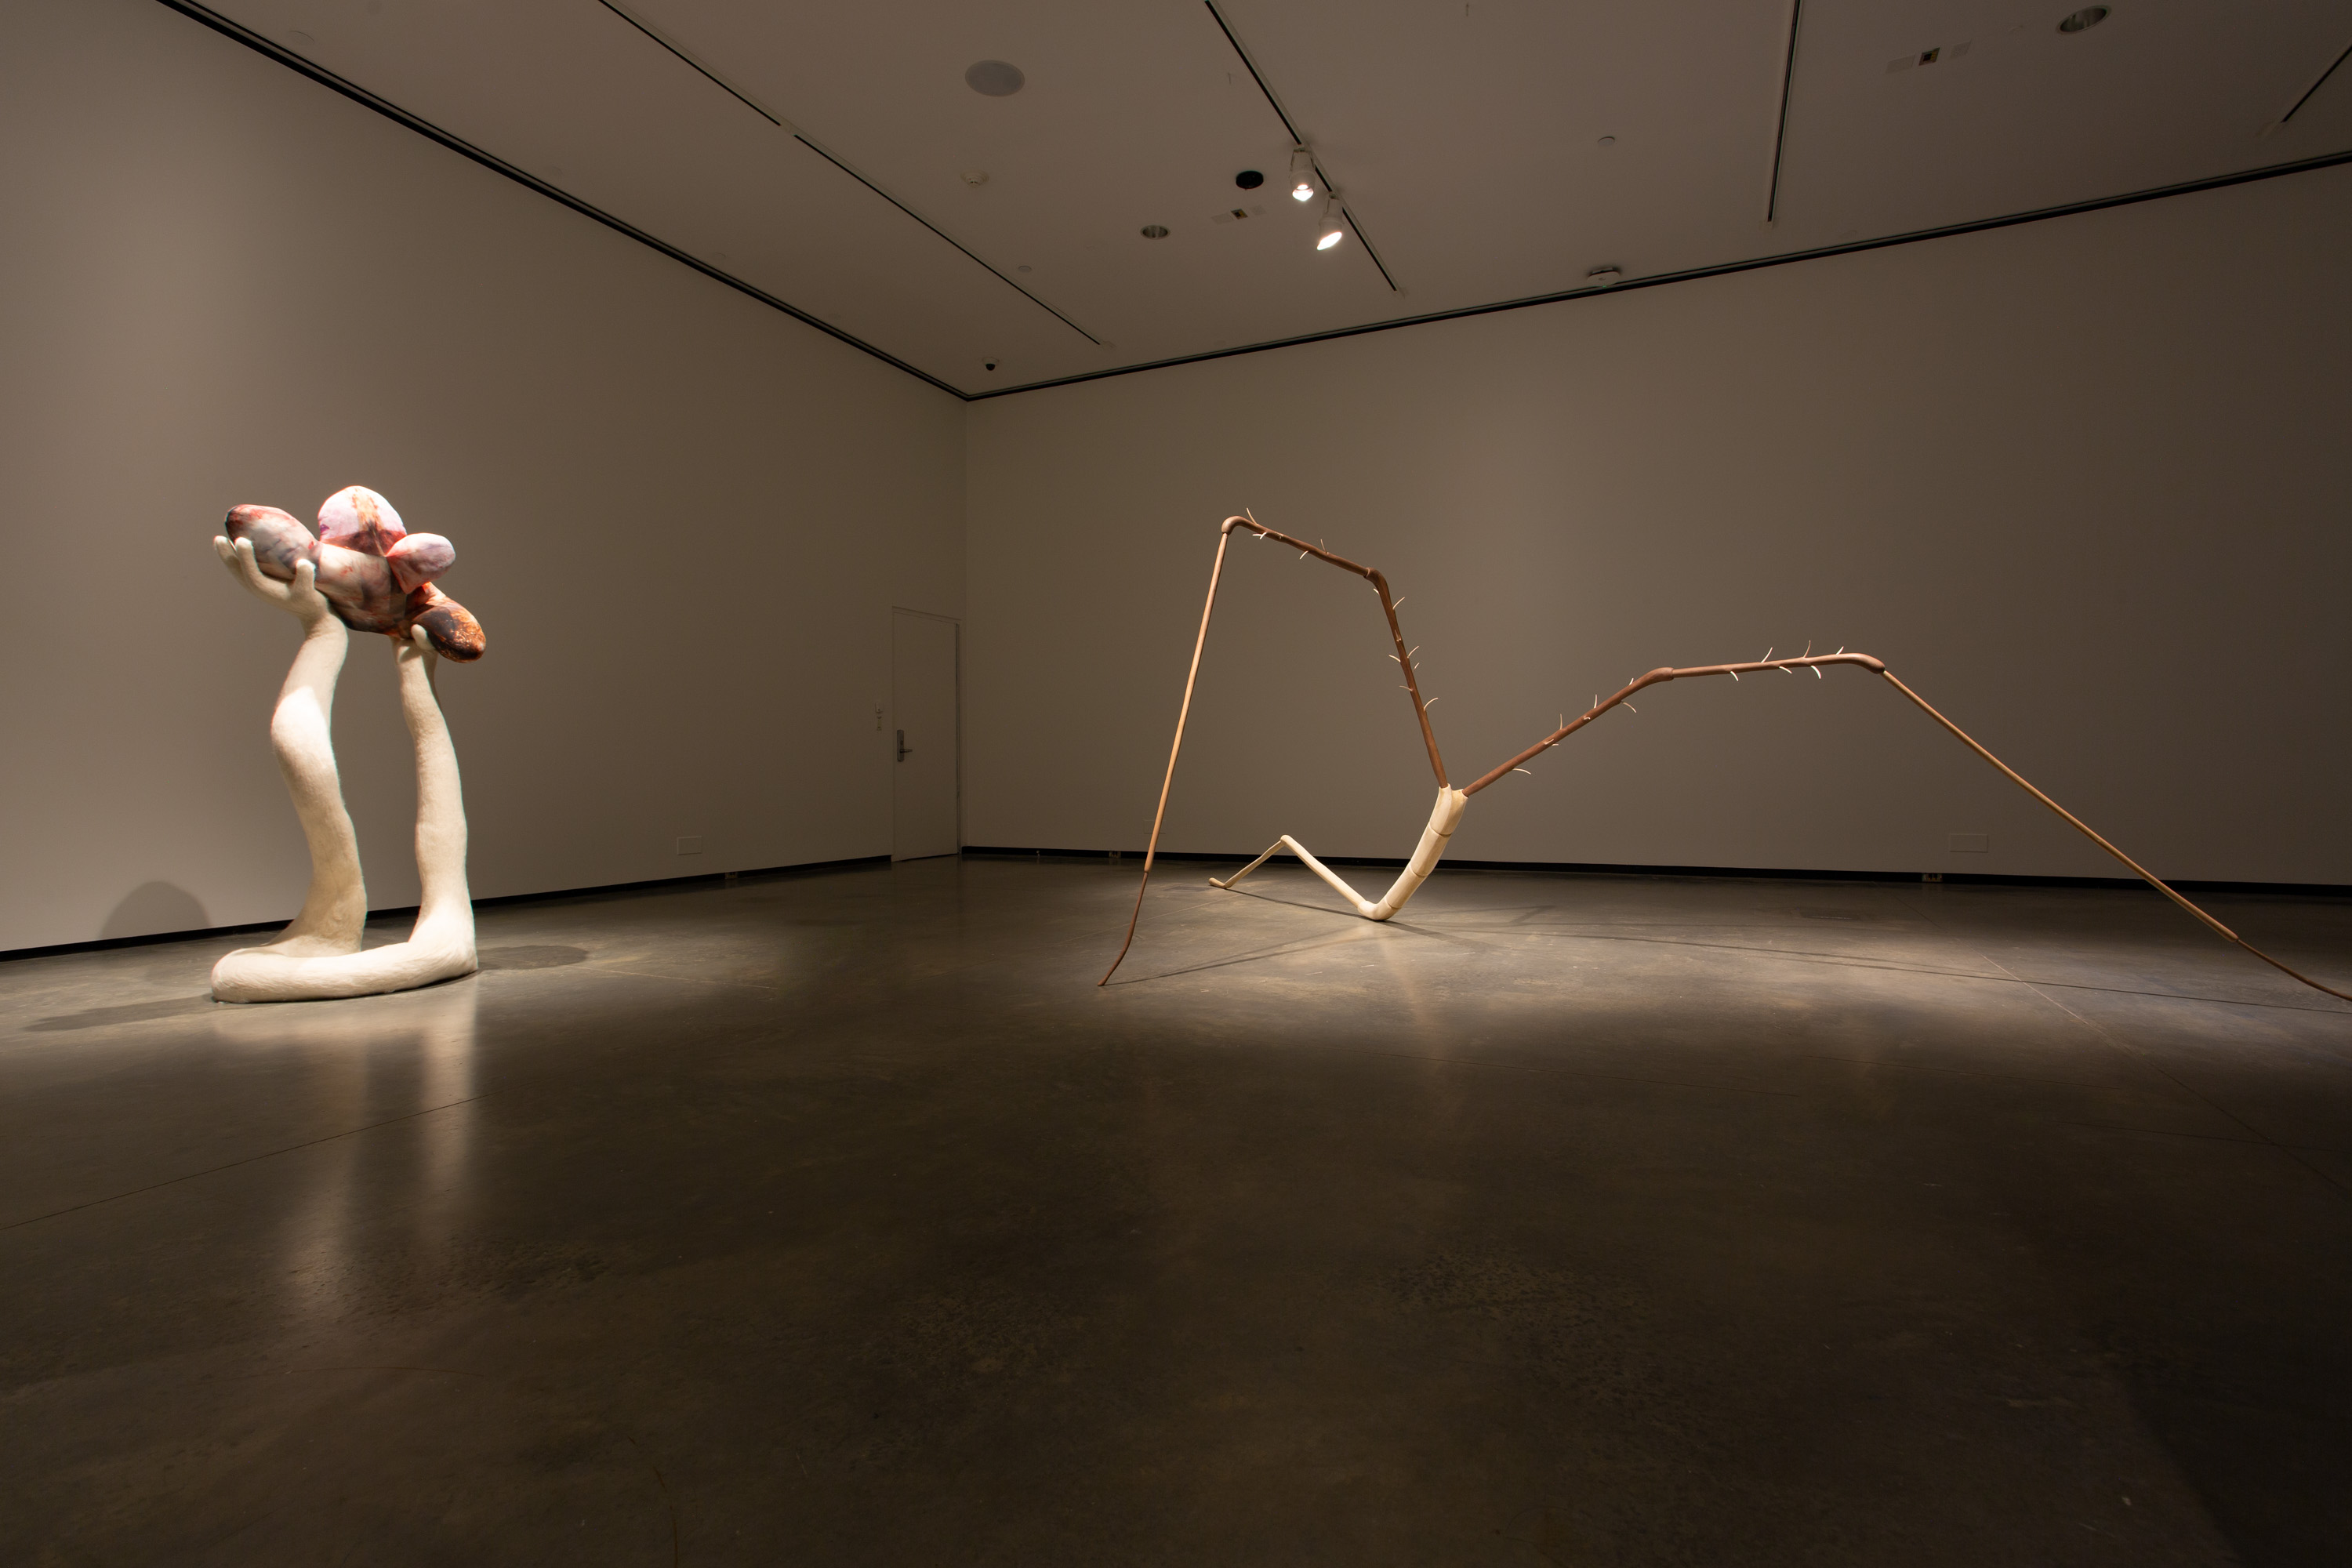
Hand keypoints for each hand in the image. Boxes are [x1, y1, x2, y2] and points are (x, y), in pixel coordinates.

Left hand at [214, 535, 333, 628]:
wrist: (313, 615)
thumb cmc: (311, 602)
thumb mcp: (310, 591)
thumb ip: (306, 578)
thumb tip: (303, 563)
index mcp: (265, 589)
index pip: (250, 571)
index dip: (245, 556)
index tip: (241, 540)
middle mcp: (257, 588)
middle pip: (237, 570)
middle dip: (227, 555)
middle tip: (218, 538)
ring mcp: (257, 586)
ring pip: (237, 570)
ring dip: (228, 556)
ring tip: (220, 541)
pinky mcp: (261, 583)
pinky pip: (244, 570)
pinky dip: (238, 559)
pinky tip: (238, 549)